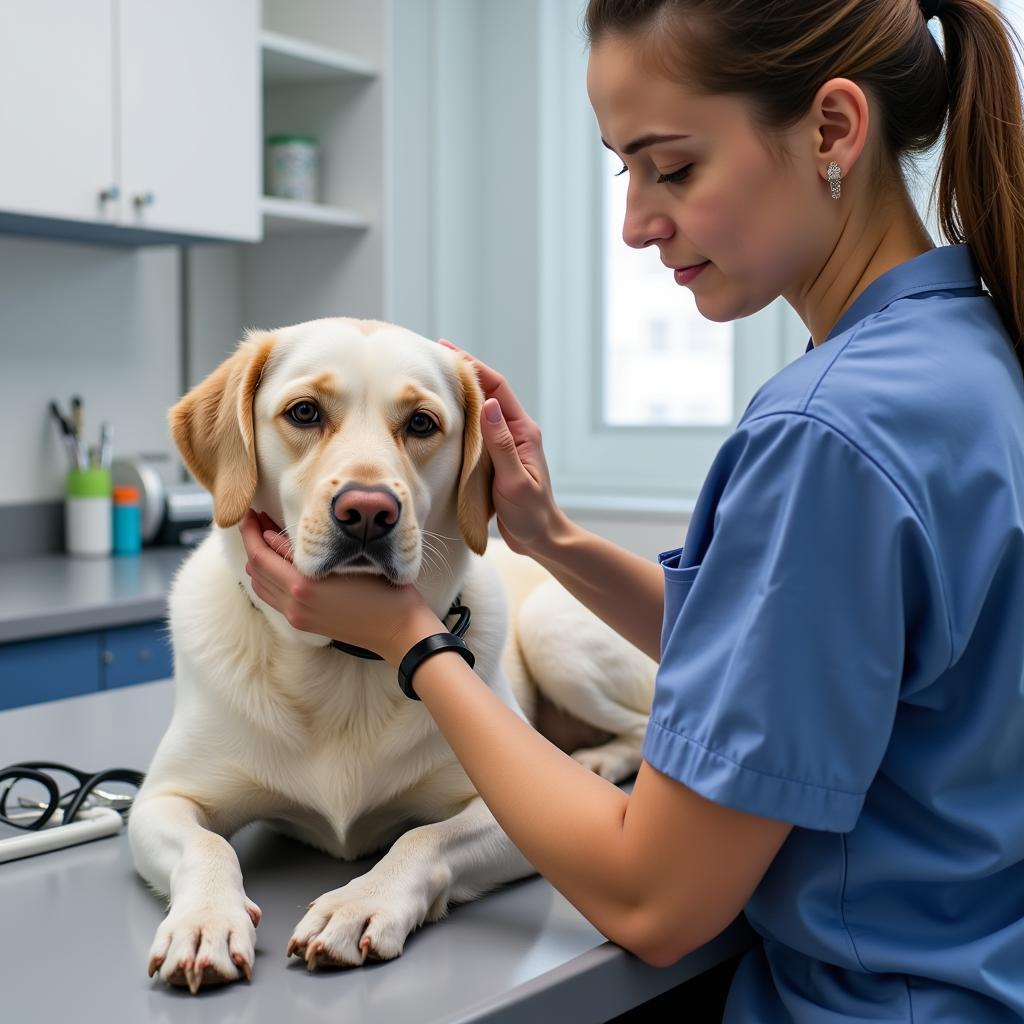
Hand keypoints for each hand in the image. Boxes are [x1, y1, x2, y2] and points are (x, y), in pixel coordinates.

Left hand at [238, 510, 442, 666]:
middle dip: (251, 542)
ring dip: (257, 560)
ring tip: (264, 537)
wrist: (399, 630)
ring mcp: (297, 617)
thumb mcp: (347, 561)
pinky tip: (276, 562)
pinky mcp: (303, 623)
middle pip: (255, 570)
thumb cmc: (383, 590)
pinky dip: (267, 577)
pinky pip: (272, 598)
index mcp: (303, 586)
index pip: (260, 555)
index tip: (249, 512)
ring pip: (260, 586)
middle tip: (255, 519)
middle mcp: (294, 604)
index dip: (250, 532)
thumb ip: (304, 550)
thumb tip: (270, 536)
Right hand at [439, 339, 567, 557]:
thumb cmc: (531, 513)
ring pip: (479, 413)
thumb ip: (501, 444)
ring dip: (459, 396)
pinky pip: (475, 433)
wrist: (540, 539)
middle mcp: (514, 433)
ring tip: (432, 382)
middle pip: (487, 394)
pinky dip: (458, 421)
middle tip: (433, 359)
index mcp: (523, 432)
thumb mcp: (514, 480)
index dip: (474, 368)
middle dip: (463, 375)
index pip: (498, 389)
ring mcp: (505, 445)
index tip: (449, 351)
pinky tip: (440, 419)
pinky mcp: (495, 459)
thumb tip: (489, 404)